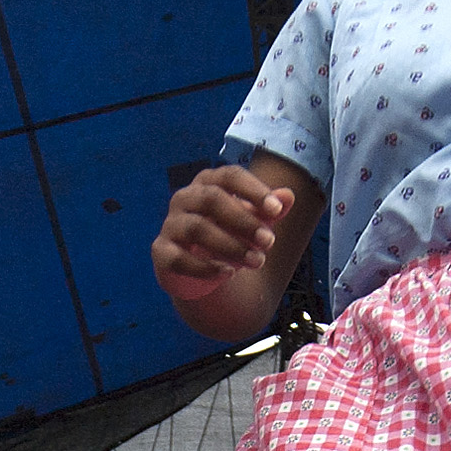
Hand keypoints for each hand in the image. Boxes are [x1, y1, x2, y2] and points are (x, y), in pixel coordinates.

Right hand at [150, 165, 288, 295]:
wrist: (200, 267)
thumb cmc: (229, 233)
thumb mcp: (253, 221)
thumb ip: (269, 209)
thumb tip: (289, 196)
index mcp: (208, 182)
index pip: (229, 176)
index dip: (253, 190)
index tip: (277, 210)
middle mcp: (185, 198)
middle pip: (212, 200)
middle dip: (244, 221)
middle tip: (270, 241)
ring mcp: (171, 224)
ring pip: (197, 229)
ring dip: (230, 246)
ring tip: (257, 261)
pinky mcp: (161, 251)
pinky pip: (179, 258)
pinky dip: (205, 267)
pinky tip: (229, 274)